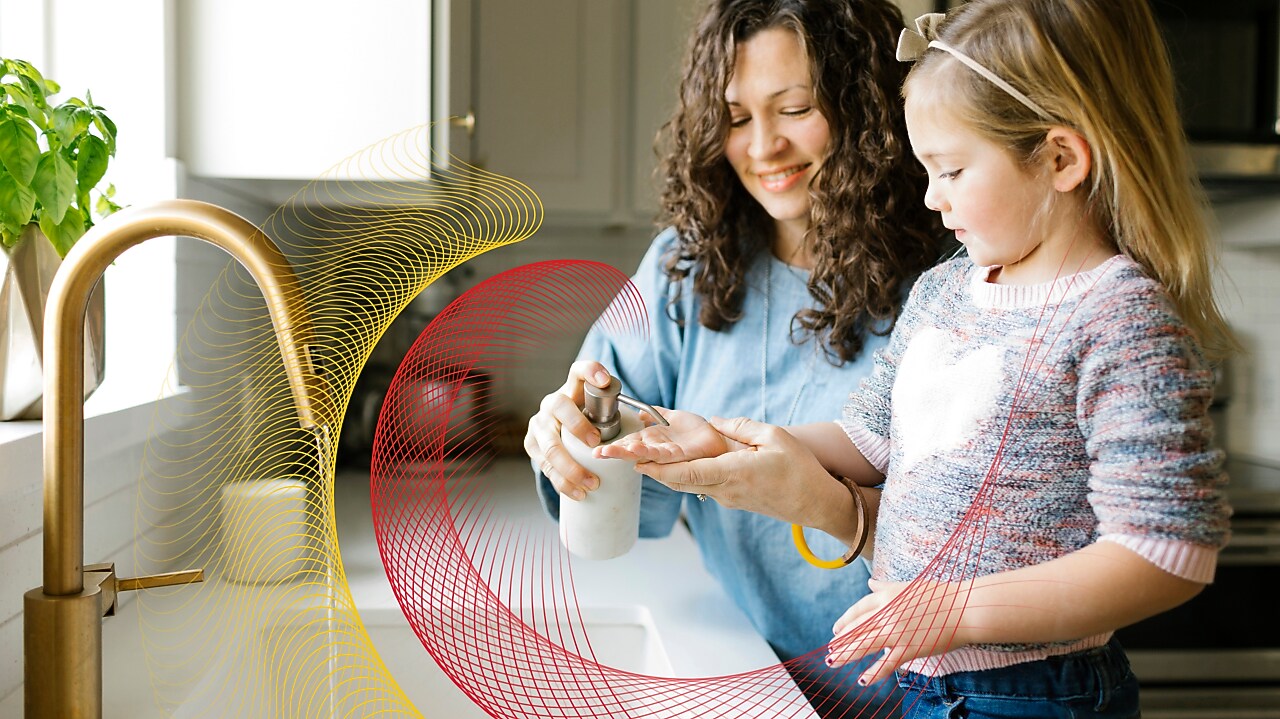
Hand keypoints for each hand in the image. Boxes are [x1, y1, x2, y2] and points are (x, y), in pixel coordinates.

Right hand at [523, 360, 612, 500]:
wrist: (558, 428)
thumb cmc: (587, 418)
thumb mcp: (599, 408)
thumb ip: (616, 408)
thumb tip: (647, 420)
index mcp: (571, 388)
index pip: (579, 371)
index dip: (591, 372)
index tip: (606, 381)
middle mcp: (551, 402)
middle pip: (561, 409)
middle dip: (579, 427)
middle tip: (597, 446)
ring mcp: (539, 424)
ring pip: (550, 446)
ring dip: (571, 468)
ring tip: (592, 484)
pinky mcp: (532, 445)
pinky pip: (545, 466)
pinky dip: (562, 482)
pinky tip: (578, 493)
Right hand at [594, 408, 729, 462]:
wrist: (718, 438)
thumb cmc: (697, 431)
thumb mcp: (671, 417)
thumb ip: (655, 414)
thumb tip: (638, 412)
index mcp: (653, 440)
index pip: (629, 443)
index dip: (614, 445)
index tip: (597, 448)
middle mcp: (657, 449)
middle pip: (632, 451)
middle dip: (614, 452)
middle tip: (597, 453)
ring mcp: (667, 454)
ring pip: (643, 454)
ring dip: (626, 454)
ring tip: (609, 453)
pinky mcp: (680, 456)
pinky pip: (661, 455)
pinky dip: (648, 454)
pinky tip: (637, 453)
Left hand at [636, 416, 845, 527]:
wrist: (816, 504)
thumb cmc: (800, 469)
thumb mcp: (774, 437)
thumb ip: (741, 427)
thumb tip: (715, 423)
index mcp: (733, 473)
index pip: (687, 472)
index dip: (659, 468)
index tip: (636, 461)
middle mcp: (725, 490)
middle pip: (679, 481)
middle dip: (652, 470)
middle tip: (626, 457)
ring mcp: (728, 499)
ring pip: (689, 485)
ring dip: (667, 473)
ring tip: (645, 458)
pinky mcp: (734, 501)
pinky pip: (703, 487)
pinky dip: (686, 475)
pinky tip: (678, 463)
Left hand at [827, 578, 971, 684]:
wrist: (964, 608)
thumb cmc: (940, 595)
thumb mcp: (908, 585)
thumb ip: (885, 587)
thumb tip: (869, 582)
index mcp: (886, 596)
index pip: (858, 609)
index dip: (845, 620)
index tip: (836, 629)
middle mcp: (887, 613)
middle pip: (857, 628)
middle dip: (841, 640)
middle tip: (830, 649)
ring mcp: (896, 632)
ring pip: (864, 645)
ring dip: (846, 655)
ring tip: (832, 661)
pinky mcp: (909, 648)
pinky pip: (886, 664)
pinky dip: (873, 673)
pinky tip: (862, 680)